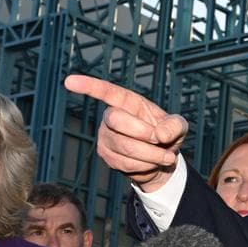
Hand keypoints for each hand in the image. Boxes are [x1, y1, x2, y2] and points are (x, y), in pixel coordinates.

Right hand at [64, 75, 187, 192]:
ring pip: (124, 146)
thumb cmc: (167, 135)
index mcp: (128, 102)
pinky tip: (151, 162)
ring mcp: (105, 137)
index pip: (107, 92)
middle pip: (117, 120)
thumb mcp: (178, 126)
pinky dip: (145, 165)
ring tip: (165, 156)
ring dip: (151, 154)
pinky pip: (125, 163)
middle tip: (161, 140)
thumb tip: (160, 135)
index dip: (89, 86)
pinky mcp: (106, 155)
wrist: (161, 159)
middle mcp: (111, 117)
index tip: (69, 81)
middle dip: (144, 133)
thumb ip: (174, 126)